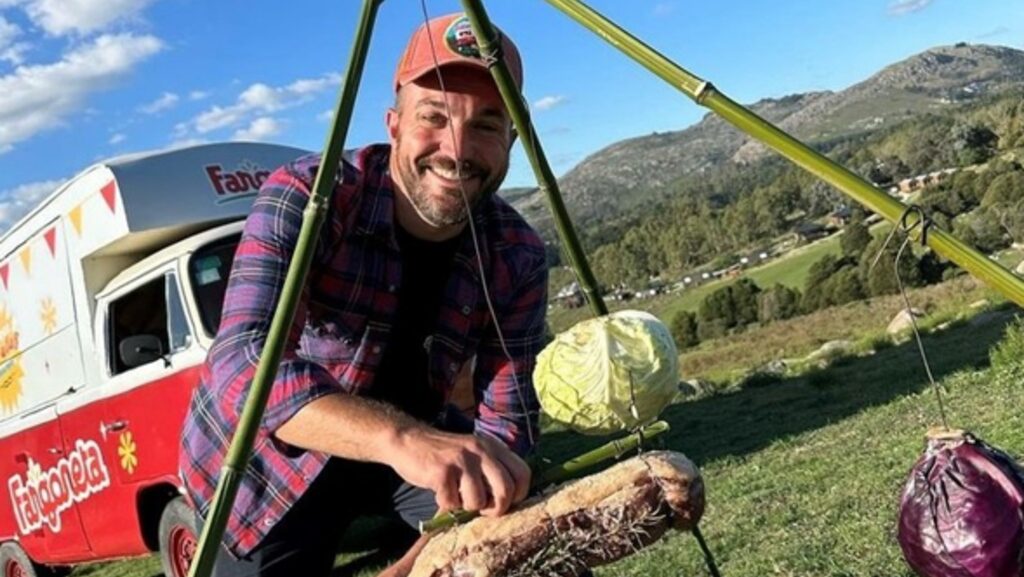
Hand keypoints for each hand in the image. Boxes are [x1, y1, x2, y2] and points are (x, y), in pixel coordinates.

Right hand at [388, 427, 530, 516]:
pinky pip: (452, 502)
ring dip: (466, 507)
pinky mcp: (441, 470)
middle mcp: (481, 450)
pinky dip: (445, 504)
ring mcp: (461, 459)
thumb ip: (492, 470)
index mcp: (494, 446)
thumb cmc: (444, 455)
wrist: (408, 440)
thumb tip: (509, 501)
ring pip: (478, 500)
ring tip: (456, 495)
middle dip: (495, 508)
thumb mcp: (474, 454)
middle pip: (506, 490)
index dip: (517, 495)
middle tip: (480, 508)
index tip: (500, 501)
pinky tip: (440, 491)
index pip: (523, 474)